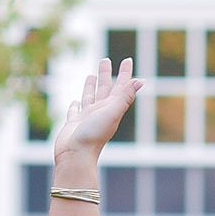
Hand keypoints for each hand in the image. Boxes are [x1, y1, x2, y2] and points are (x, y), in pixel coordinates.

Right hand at [54, 54, 142, 170]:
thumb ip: (125, 96)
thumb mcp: (112, 112)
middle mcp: (100, 112)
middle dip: (106, 74)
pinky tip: (75, 101)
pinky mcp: (73, 124)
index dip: (125, 73)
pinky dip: (76, 105)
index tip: (128, 59)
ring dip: (91, 87)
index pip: (120, 87)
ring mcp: (86, 118)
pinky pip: (75, 111)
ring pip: (89, 98)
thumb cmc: (94, 135)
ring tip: (91, 76)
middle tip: (105, 60)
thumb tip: (141, 81)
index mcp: (111, 108)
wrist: (76, 156)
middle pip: (104, 89)